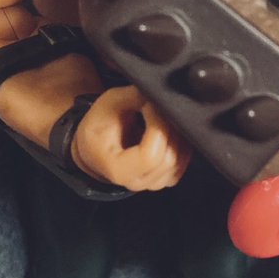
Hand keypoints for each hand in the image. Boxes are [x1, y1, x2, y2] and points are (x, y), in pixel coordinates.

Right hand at [72, 85, 189, 190]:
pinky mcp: (165, 178)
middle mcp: (136, 182)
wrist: (94, 146)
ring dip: (177, 134)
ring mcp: (152, 183)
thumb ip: (137, 96)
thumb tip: (162, 94)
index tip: (149, 106)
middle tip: (157, 107)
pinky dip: (182, 143)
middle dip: (168, 127)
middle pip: (169, 158)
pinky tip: (169, 128)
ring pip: (180, 160)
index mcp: (117, 169)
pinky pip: (184, 162)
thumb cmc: (100, 125)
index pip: (150, 156)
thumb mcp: (111, 102)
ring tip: (162, 117)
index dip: (157, 127)